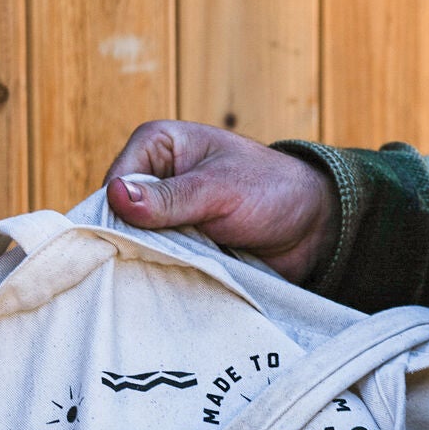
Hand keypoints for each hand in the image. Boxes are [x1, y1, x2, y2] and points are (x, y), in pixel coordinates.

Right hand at [103, 120, 338, 283]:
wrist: (315, 228)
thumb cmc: (273, 190)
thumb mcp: (220, 189)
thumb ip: (171, 198)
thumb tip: (116, 196)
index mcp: (157, 145)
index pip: (114, 184)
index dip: (118, 215)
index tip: (135, 240)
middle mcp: (154, 178)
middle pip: (119, 218)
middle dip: (133, 242)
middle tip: (155, 262)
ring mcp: (165, 215)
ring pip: (136, 245)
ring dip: (151, 261)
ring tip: (169, 274)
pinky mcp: (179, 244)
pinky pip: (158, 262)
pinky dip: (166, 273)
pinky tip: (175, 284)